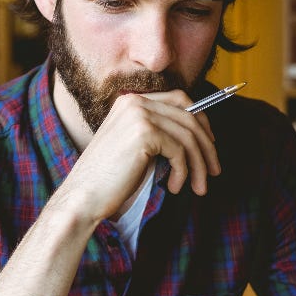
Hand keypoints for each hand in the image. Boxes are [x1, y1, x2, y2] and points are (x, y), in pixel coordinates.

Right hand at [55, 90, 220, 224]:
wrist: (83, 197)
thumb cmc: (108, 180)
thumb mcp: (136, 149)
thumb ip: (159, 134)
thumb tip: (199, 138)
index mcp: (130, 101)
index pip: (180, 99)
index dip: (201, 121)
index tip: (209, 146)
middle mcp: (135, 101)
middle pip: (190, 115)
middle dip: (207, 145)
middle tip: (213, 171)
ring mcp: (139, 114)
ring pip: (188, 135)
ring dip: (199, 164)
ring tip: (199, 187)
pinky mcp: (144, 132)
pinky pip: (179, 150)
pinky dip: (183, 172)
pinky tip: (174, 187)